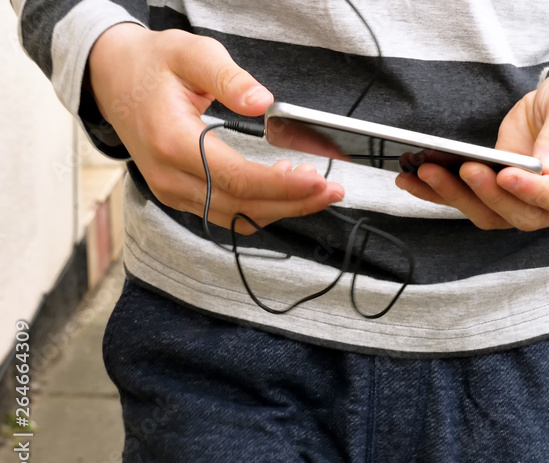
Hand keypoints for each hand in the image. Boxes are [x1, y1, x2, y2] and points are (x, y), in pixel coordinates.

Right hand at [88, 24, 343, 234]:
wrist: (110, 77)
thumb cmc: (151, 64)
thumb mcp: (190, 53)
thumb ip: (228, 77)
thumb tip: (263, 102)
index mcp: (172, 141)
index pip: (237, 178)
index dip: (282, 186)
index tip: (318, 180)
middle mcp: (169, 176)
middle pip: (242, 206)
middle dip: (293, 202)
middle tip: (332, 190)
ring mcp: (171, 190)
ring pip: (236, 217)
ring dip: (280, 208)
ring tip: (315, 188)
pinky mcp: (178, 195)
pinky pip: (225, 213)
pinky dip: (259, 206)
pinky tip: (284, 187)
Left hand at [395, 62, 548, 230]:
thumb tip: (546, 167)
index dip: (532, 191)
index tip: (504, 174)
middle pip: (521, 214)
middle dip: (487, 193)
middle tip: (462, 167)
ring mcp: (529, 203)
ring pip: (491, 215)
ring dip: (456, 196)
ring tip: (424, 171)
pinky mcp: (502, 195)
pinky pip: (471, 203)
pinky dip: (441, 194)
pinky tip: (412, 179)